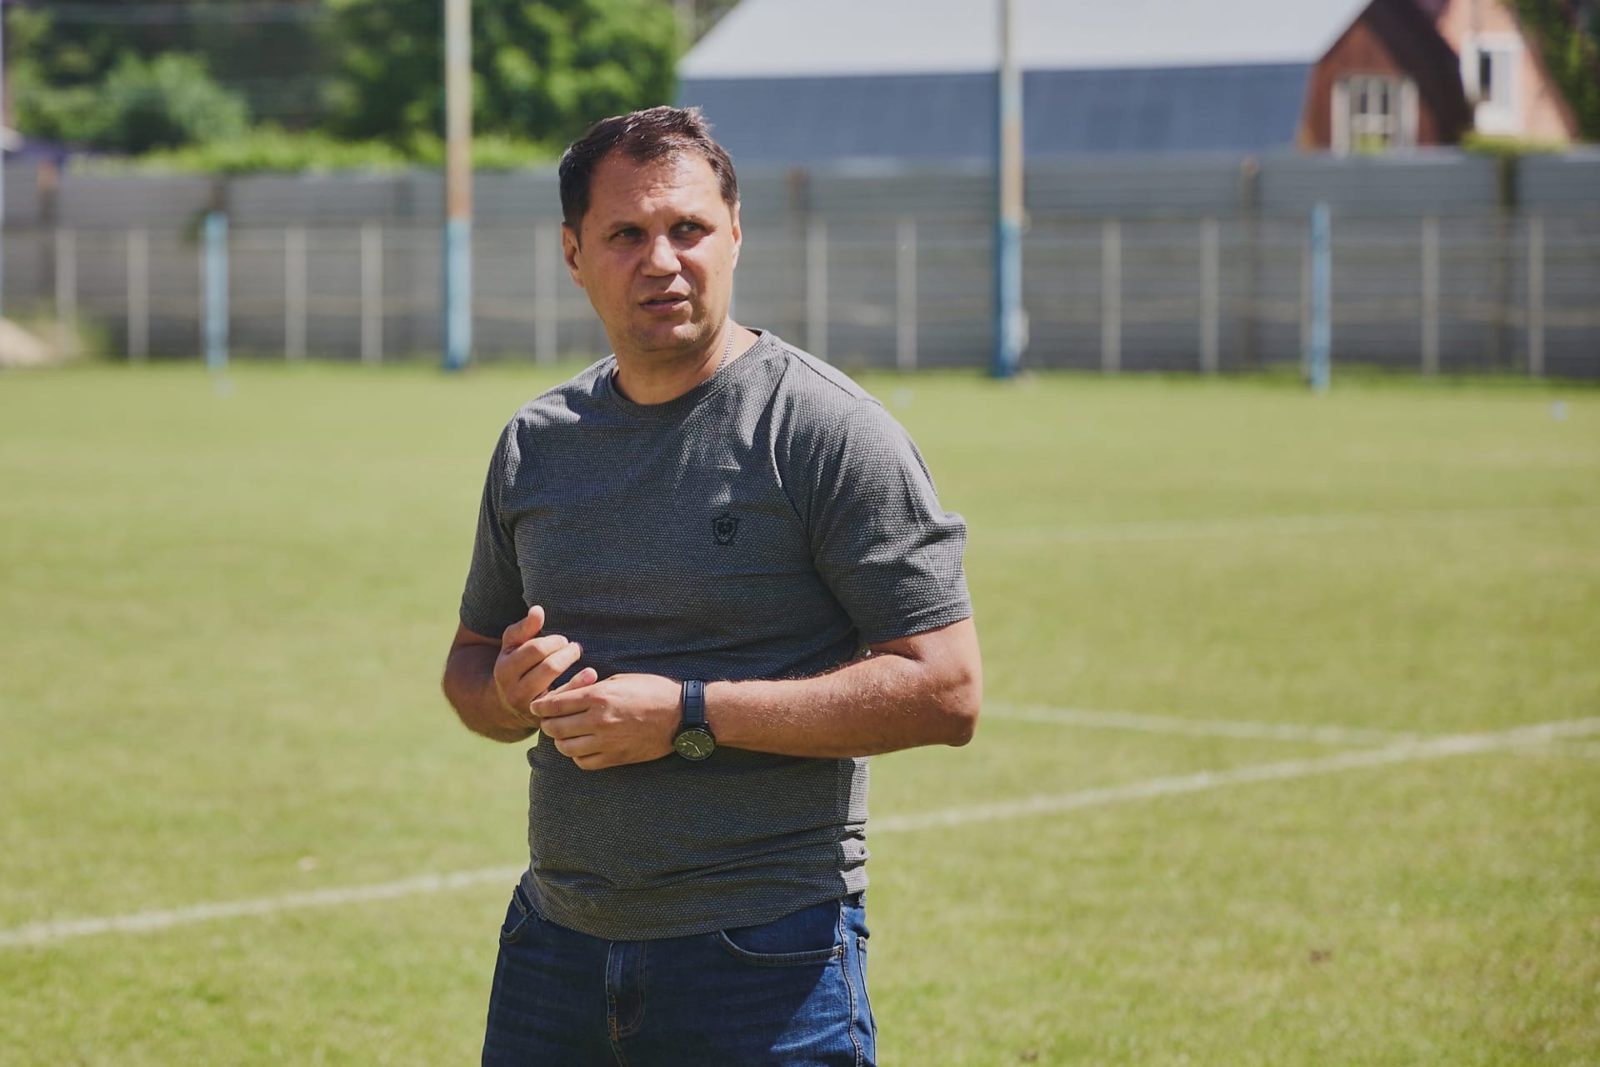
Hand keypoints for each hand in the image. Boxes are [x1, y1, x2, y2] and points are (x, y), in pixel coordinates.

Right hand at [493, 605, 584, 724]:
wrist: (505, 704)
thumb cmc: (514, 665)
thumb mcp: (512, 646)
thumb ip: (524, 627)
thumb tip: (538, 610)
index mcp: (504, 669)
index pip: (535, 649)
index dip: (553, 641)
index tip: (562, 640)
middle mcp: (514, 691)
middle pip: (549, 667)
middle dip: (566, 653)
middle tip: (574, 648)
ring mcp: (530, 707)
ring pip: (558, 688)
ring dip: (575, 670)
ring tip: (578, 657)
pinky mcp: (545, 718)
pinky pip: (566, 704)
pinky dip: (579, 688)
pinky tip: (592, 675)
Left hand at [531, 673, 680, 770]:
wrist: (681, 714)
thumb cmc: (653, 690)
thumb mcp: (621, 680)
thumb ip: (593, 689)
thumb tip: (571, 696)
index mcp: (599, 696)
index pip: (556, 704)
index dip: (541, 705)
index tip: (536, 706)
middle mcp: (599, 720)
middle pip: (555, 727)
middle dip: (547, 724)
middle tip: (548, 721)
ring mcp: (607, 741)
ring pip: (566, 747)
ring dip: (561, 741)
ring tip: (564, 735)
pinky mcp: (616, 757)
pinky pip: (584, 762)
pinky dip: (577, 756)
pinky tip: (581, 748)